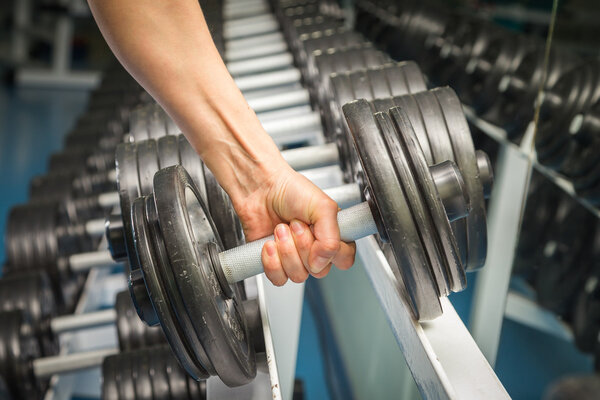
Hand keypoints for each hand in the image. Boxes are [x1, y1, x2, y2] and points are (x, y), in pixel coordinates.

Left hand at [233, 164, 355, 285]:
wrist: (259, 189)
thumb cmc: (290, 190)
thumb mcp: (323, 207)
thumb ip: (331, 238)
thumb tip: (321, 262)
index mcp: (333, 235)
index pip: (344, 259)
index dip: (331, 252)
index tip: (318, 233)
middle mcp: (315, 249)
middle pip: (319, 271)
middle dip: (303, 246)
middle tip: (295, 224)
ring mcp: (295, 257)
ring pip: (298, 275)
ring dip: (286, 251)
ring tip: (280, 229)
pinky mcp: (275, 263)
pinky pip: (279, 278)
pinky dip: (272, 261)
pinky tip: (269, 243)